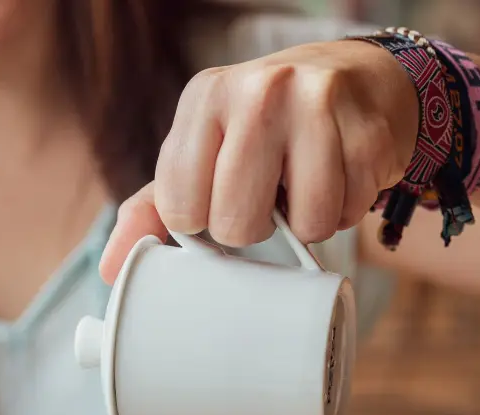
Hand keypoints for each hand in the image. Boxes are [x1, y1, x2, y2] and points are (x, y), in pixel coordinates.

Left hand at [100, 39, 418, 282]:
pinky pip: (348, 215)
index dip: (201, 226)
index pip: (181, 210)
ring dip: (306, 224)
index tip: (218, 201)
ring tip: (303, 186)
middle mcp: (258, 90)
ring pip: (304, 224)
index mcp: (205, 97)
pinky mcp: (367, 130)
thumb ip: (154, 211)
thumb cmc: (265, 132)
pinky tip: (337, 177)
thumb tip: (112, 270)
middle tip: (266, 197)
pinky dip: (344, 211)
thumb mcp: (202, 157)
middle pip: (236, 224)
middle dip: (252, 229)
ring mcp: (318, 105)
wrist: (354, 79)